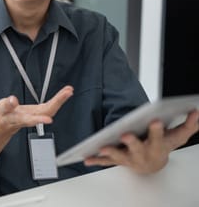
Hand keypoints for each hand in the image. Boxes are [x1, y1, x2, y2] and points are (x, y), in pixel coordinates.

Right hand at [0, 86, 73, 133]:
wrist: (9, 121)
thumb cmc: (6, 114)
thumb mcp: (2, 108)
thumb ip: (7, 104)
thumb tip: (13, 99)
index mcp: (21, 118)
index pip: (31, 119)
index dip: (39, 120)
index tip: (48, 119)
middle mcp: (33, 117)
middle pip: (47, 111)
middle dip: (58, 102)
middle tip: (67, 92)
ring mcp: (38, 114)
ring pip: (52, 109)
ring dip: (61, 100)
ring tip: (69, 91)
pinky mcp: (41, 110)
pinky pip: (52, 105)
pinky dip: (59, 99)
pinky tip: (65, 93)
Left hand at [84, 110, 198, 173]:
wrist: (153, 165)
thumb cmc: (163, 146)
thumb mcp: (177, 136)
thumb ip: (189, 124)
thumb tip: (196, 110)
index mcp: (158, 146)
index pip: (159, 137)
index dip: (157, 130)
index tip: (155, 120)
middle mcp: (143, 154)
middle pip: (138, 148)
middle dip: (132, 142)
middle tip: (126, 135)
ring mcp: (130, 159)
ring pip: (120, 156)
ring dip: (111, 152)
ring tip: (102, 147)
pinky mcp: (118, 161)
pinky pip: (106, 162)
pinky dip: (96, 160)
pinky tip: (86, 158)